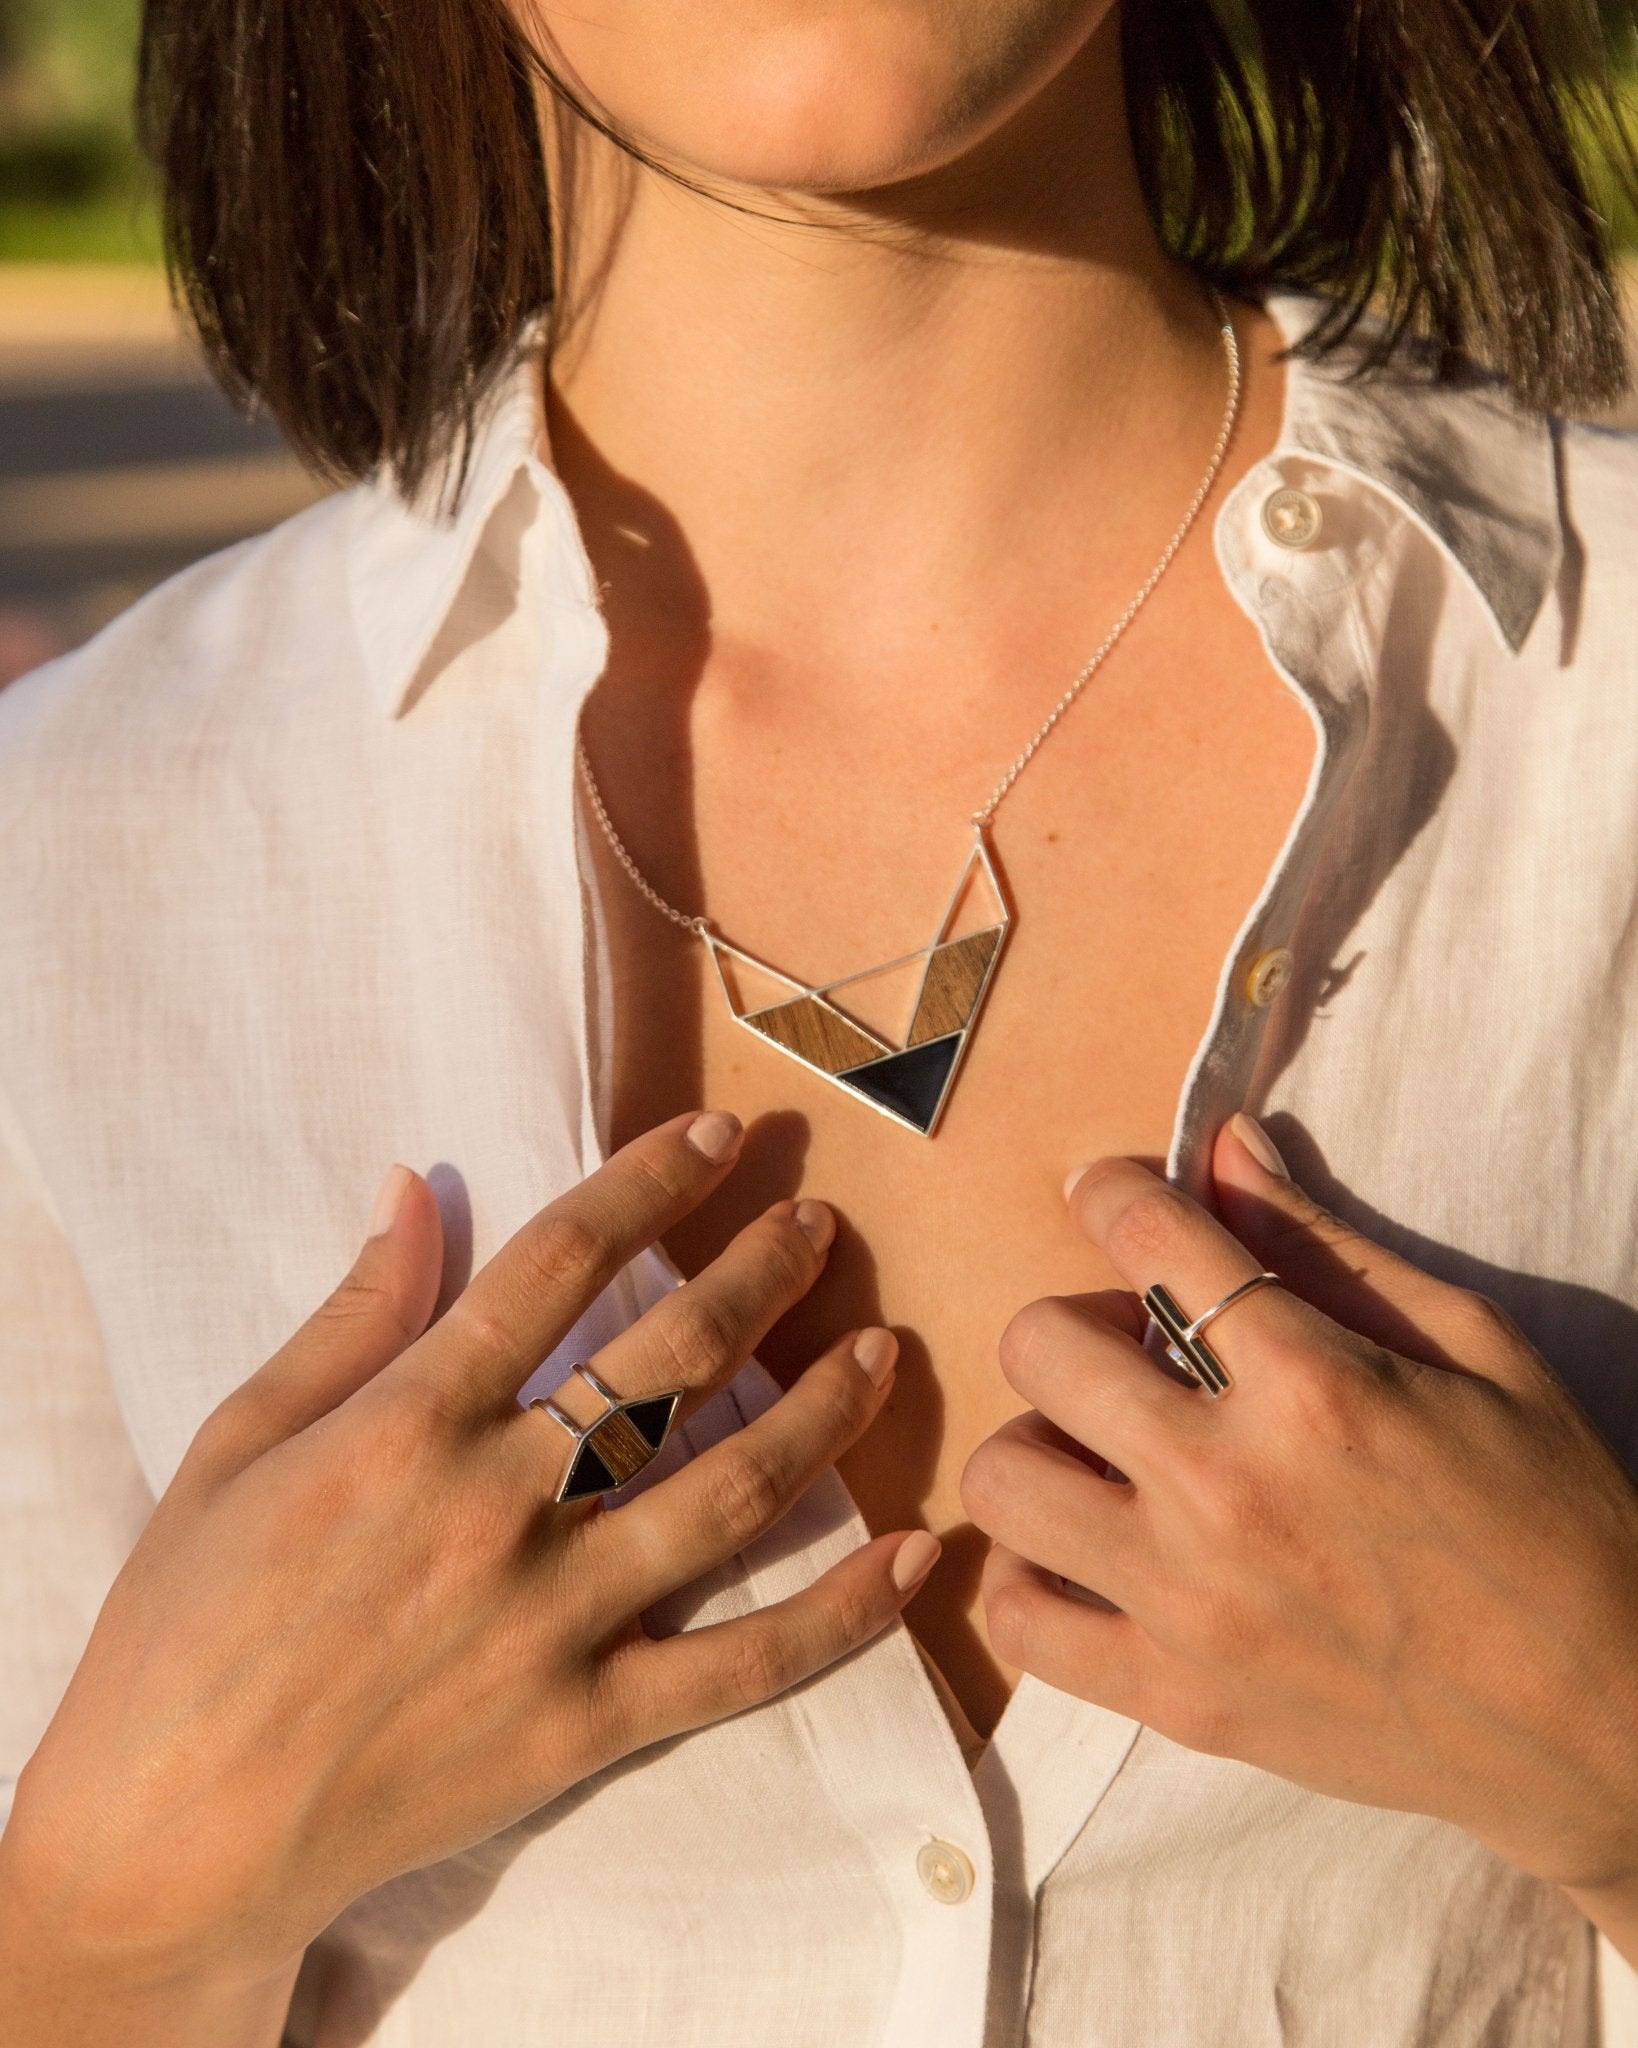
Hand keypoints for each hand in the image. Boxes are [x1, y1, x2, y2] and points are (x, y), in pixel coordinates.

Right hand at [0, 1111, 931, 2017]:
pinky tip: (918, 1554)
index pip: (561, 1261)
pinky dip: (842, 1613)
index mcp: (412, 1419)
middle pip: (670, 1360)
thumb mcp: (239, 1441)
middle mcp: (502, 1505)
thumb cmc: (186, 1623)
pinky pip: (745, 1664)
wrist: (172, 1830)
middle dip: (759, 1276)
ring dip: (823, 1413)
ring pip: (730, 1491)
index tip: (721, 1138)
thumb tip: (412, 1187)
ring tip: (880, 1349)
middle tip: (818, 1226)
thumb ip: (349, 1315)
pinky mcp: (588, 1722)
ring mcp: (556, 1618)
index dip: (652, 1183)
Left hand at [962, 1113, 1637, 1920]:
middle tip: (1134, 1347)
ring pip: (1002, 1478)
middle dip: (1074, 1317)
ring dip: (1039, 1439)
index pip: (1147, 1236)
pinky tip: (1086, 1552)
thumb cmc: (1556, 1519)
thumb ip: (1328, 1247)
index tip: (1111, 1193)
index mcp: (1314, 1388)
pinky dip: (1029, 1574)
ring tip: (1103, 1450)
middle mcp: (1228, 1490)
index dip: (1111, 1190)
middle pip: (1041, 1347)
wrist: (1606, 1724)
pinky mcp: (1175, 1701)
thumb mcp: (1474, 1352)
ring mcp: (1190, 1604)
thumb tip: (1226, 1147)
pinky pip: (1018, 1622)